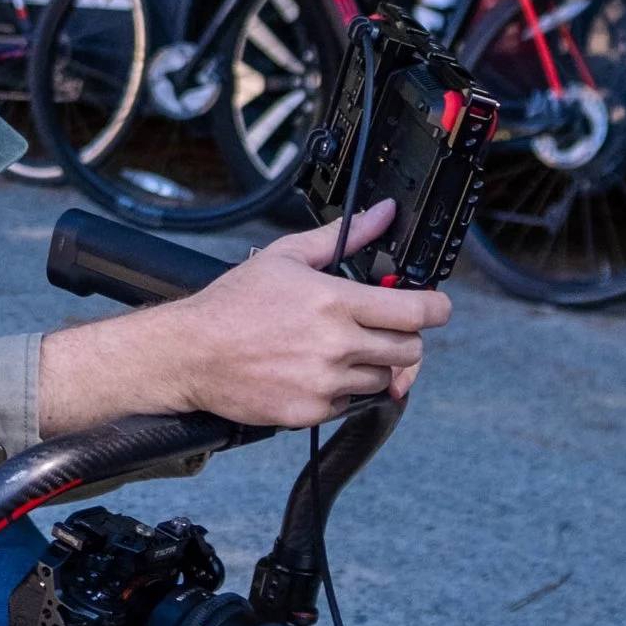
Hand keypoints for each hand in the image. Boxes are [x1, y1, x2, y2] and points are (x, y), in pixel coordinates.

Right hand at [38, 202, 449, 435]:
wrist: (190, 354)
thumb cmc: (233, 304)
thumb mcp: (287, 257)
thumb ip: (343, 237)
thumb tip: (382, 214)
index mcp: (336, 302)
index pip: (418, 311)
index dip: (435, 308)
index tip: (433, 307)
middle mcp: (337, 345)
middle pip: (410, 350)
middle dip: (402, 337)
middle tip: (377, 329)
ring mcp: (326, 382)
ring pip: (383, 379)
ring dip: (370, 365)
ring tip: (334, 350)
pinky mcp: (311, 412)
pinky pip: (351, 403)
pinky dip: (341, 390)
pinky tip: (312, 371)